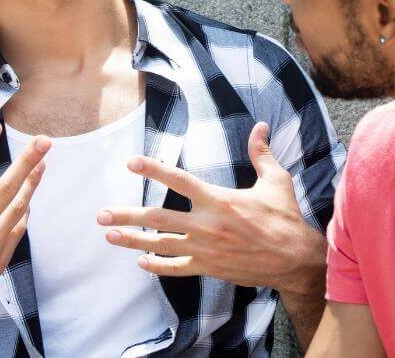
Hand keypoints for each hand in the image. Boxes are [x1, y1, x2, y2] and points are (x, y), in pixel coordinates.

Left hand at [98, 122, 324, 295]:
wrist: (294, 259)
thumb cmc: (285, 217)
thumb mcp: (276, 180)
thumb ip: (261, 153)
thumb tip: (260, 126)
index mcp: (219, 200)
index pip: (180, 181)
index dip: (154, 170)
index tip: (132, 163)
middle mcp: (207, 225)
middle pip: (158, 218)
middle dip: (127, 215)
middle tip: (101, 215)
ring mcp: (205, 249)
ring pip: (160, 244)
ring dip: (132, 240)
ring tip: (110, 235)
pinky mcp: (209, 268)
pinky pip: (176, 268)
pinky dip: (157, 265)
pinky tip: (141, 261)